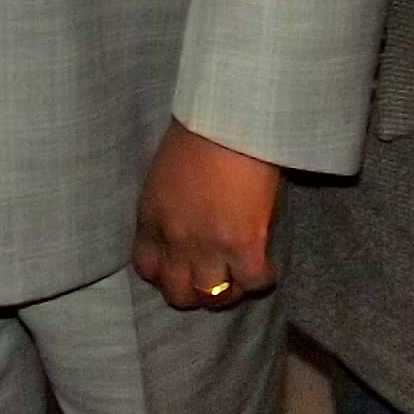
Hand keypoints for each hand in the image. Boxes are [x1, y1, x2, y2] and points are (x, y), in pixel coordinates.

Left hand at [132, 120, 283, 310]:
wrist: (228, 116)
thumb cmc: (197, 130)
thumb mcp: (164, 173)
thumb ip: (168, 206)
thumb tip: (187, 221)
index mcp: (151, 219)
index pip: (147, 269)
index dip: (165, 275)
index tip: (181, 268)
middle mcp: (175, 240)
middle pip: (178, 294)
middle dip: (195, 293)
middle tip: (213, 280)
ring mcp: (209, 247)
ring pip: (214, 297)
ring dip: (229, 292)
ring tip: (241, 278)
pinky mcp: (244, 245)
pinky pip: (253, 282)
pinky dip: (261, 280)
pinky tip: (266, 268)